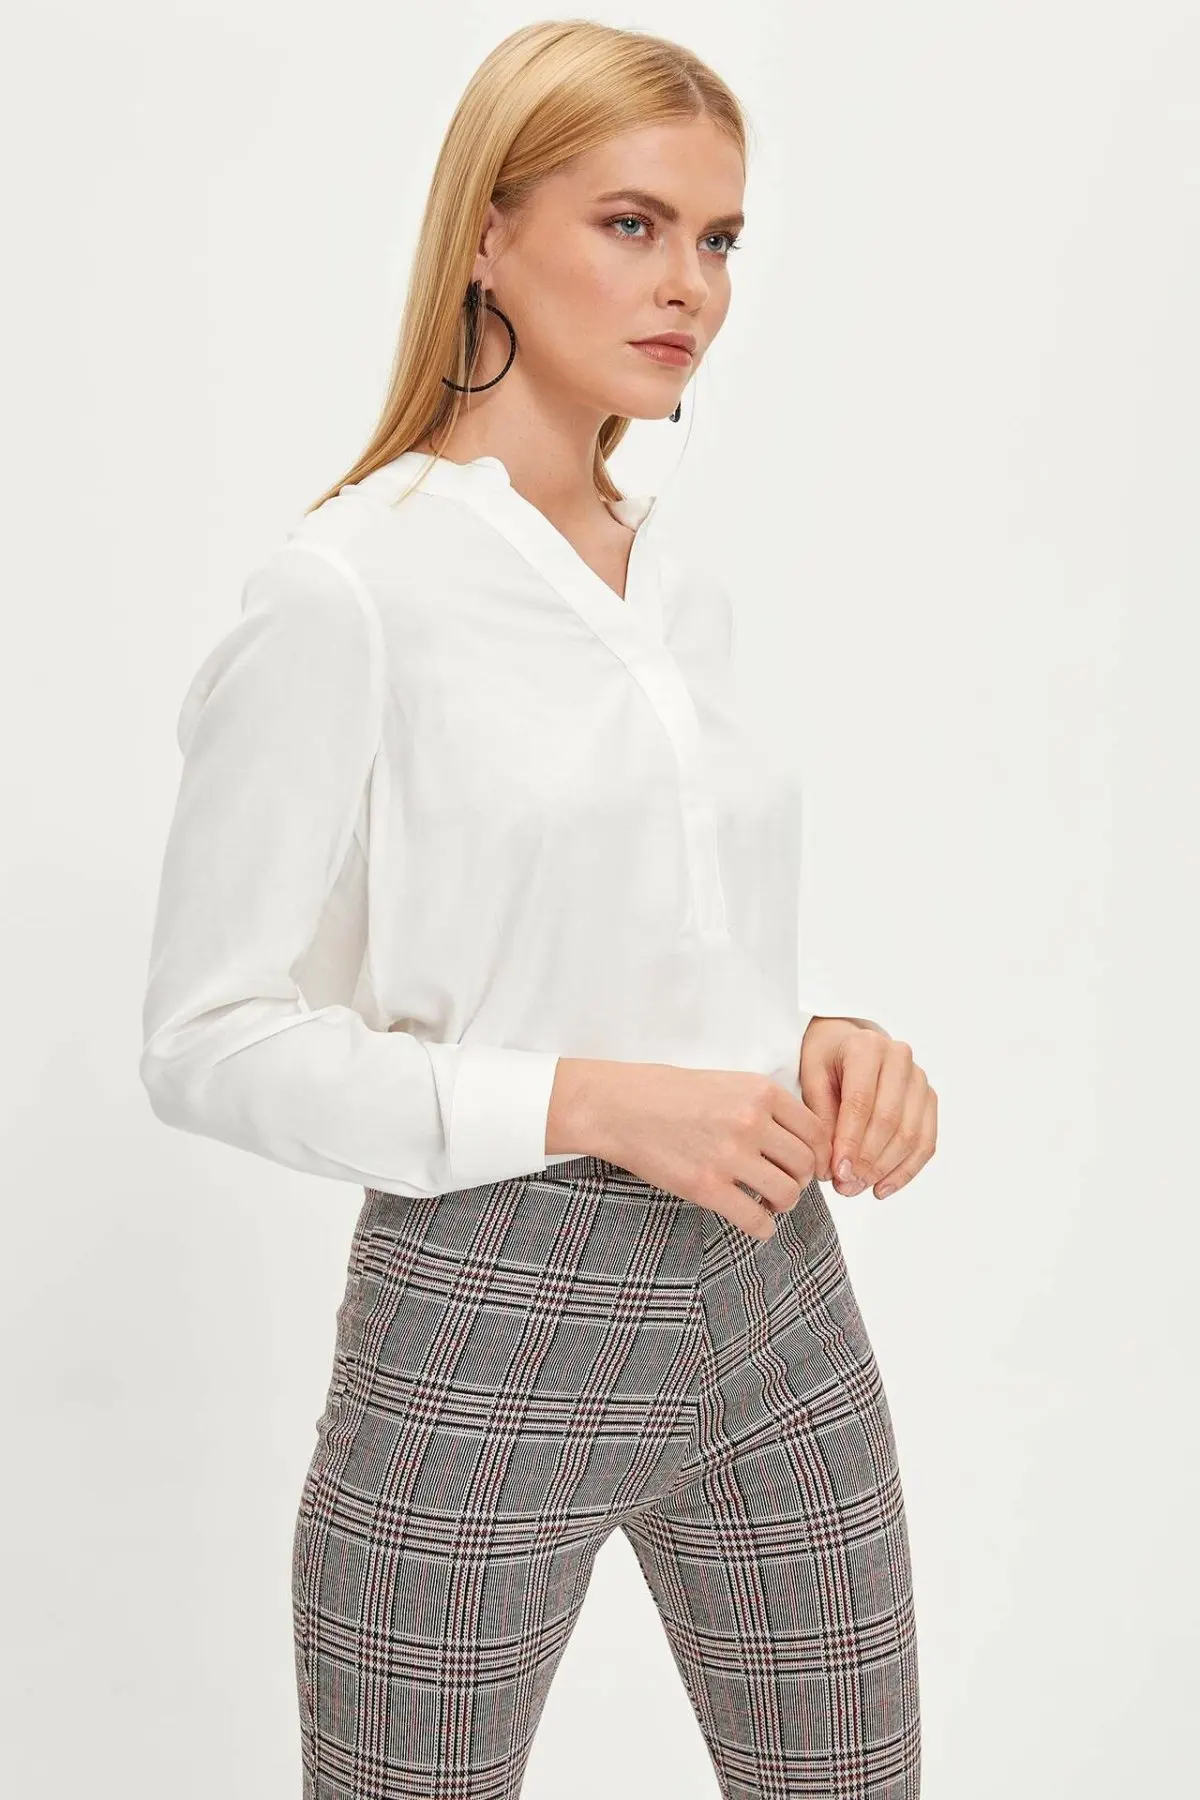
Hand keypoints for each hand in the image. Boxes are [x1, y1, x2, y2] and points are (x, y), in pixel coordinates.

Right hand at [547, 1058, 832, 1241]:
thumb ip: (766, 1106)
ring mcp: (729, 1155)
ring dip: (783, 1203)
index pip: (817, 1131)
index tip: (808, 1164)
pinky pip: (755, 1219)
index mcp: (761, 1091)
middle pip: (806, 1164)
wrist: (619, 1106)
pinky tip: (755, 1222)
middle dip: (800, 1179)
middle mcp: (751, 1121)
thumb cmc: (669, 1093)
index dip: (818, 1153)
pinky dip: (762, 1227)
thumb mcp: (728, 1082)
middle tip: (783, 1182)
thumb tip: (801, 1142)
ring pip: (787, 1193)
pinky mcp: (707, 1187)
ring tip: (768, 1201)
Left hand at [799, 1018, 936, 1200]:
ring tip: (857, 1188)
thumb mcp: (810, 1078)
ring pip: (911, 1135)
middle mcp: (900, 1058)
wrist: (846, 1041)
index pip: (861, 1102)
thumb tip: (830, 1169)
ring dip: (885, 1169)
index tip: (836, 1172)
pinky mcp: (929, 1098)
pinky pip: (926, 1141)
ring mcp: (919, 1079)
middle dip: (866, 1161)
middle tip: (844, 1187)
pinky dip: (906, 1170)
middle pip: (889, 1120)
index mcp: (867, 1047)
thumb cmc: (825, 1058)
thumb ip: (820, 1119)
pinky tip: (883, 1188)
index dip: (850, 1141)